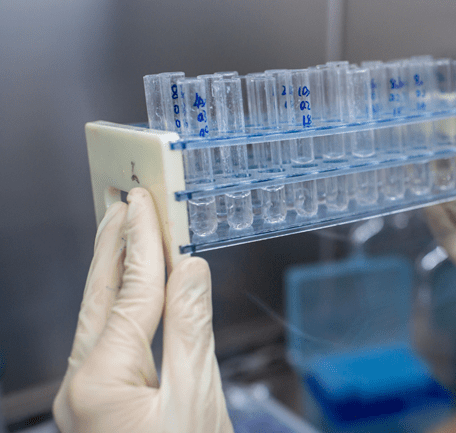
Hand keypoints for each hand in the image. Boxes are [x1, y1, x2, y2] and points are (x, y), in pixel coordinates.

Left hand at [53, 188, 232, 432]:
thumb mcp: (198, 402)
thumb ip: (192, 330)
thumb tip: (191, 270)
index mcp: (100, 383)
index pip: (128, 294)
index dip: (141, 244)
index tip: (145, 203)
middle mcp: (80, 386)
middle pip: (99, 298)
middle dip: (113, 246)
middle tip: (122, 201)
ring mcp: (85, 397)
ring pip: (98, 317)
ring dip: (113, 271)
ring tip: (122, 232)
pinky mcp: (99, 403)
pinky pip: (108, 339)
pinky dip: (121, 304)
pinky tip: (130, 289)